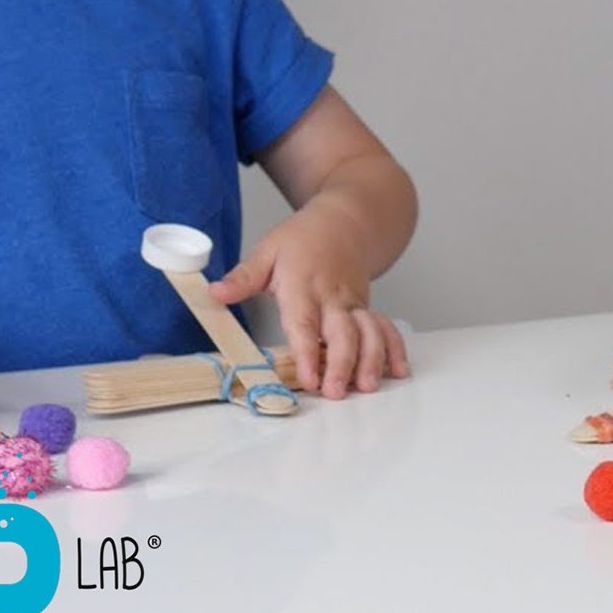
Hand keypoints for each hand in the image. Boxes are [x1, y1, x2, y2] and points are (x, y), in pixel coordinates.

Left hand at [208, 214, 410, 398]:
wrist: (345, 221)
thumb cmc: (304, 238)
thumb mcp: (268, 250)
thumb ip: (243, 277)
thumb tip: (214, 293)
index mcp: (304, 285)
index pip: (305, 323)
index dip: (307, 353)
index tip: (308, 378)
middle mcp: (333, 297)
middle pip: (343, 333)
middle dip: (342, 364)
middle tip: (336, 392)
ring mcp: (354, 304)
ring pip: (370, 333)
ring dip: (372, 360)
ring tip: (367, 387)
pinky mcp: (368, 309)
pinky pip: (386, 328)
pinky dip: (395, 349)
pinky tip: (397, 371)